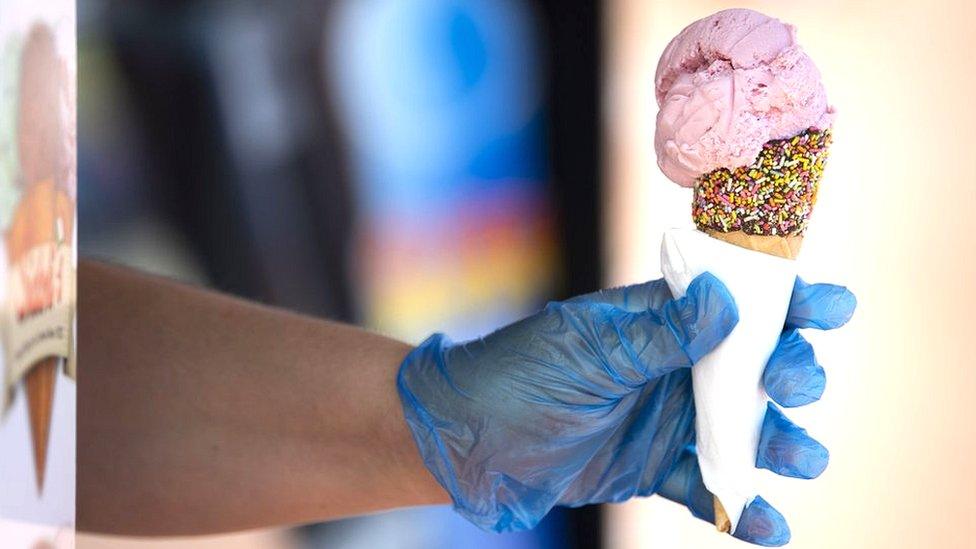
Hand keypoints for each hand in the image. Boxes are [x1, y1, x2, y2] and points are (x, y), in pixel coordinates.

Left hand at [397, 273, 854, 544]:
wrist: (467, 442)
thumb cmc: (517, 375)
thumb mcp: (587, 351)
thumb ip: (658, 334)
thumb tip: (726, 300)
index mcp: (661, 320)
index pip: (739, 302)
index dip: (790, 301)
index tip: (830, 307)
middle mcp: (675, 368)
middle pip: (757, 368)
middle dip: (792, 372)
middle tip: (789, 384)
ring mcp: (668, 421)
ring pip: (746, 432)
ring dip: (782, 443)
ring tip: (800, 457)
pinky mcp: (653, 469)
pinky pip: (707, 490)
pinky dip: (740, 508)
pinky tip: (768, 524)